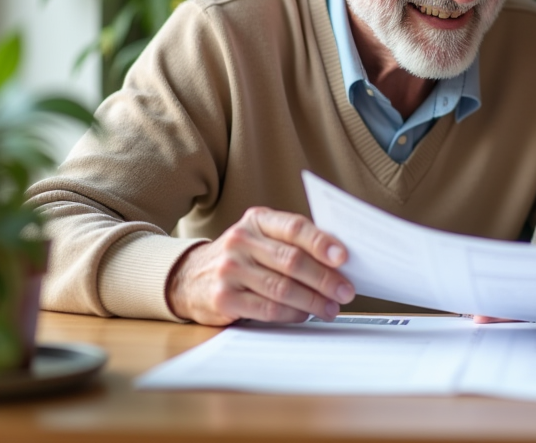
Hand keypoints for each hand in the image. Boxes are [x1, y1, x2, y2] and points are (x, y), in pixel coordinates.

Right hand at [166, 207, 354, 325]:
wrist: (189, 277)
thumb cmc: (241, 256)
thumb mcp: (261, 237)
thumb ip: (293, 242)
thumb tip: (339, 260)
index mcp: (257, 220)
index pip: (294, 228)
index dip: (322, 242)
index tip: (344, 257)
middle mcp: (240, 241)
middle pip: (292, 260)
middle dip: (325, 278)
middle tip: (346, 291)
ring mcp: (230, 270)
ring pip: (282, 288)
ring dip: (313, 301)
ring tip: (331, 307)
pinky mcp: (224, 298)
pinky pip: (268, 309)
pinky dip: (292, 314)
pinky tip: (305, 315)